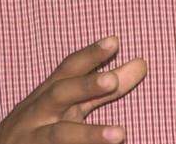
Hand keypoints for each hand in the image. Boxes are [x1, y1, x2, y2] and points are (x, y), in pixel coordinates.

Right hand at [0, 36, 146, 143]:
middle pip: (58, 95)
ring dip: (89, 134)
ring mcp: (34, 138)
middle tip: (112, 80)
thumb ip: (103, 87)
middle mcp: (38, 113)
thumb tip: (141, 64)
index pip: (68, 69)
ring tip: (121, 134)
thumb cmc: (41, 121)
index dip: (90, 55)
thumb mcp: (69, 102)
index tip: (115, 41)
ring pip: (59, 135)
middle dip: (84, 86)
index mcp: (49, 93)